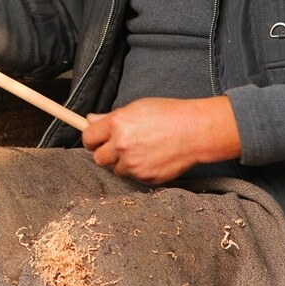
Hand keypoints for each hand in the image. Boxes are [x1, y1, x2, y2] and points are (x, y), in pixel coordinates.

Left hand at [81, 96, 241, 184]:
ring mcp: (134, 164)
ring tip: (142, 150)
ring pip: (116, 169)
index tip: (96, 140)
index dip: (91, 139)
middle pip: (98, 158)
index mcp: (117, 124)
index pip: (88, 138)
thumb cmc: (169, 114)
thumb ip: (110, 117)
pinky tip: (153, 158)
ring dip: (124, 163)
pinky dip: (140, 171)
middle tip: (120, 147)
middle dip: (106, 153)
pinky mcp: (146, 178)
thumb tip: (89, 120)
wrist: (196, 131)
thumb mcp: (137, 108)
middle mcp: (122, 146)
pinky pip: (134, 178)